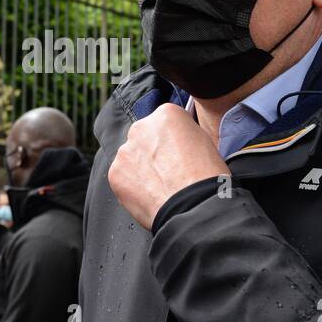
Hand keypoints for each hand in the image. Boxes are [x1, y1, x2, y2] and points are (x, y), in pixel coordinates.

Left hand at [108, 103, 228, 229]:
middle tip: (168, 172)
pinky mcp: (115, 174)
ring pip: (131, 158)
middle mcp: (142, 128)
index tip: (177, 153)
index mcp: (166, 114)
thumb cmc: (205, 177)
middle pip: (144, 137)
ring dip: (142, 169)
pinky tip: (150, 196)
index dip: (173, 141)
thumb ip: (184, 135)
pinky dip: (133, 187)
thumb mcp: (205, 142)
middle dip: (153, 152)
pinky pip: (123, 177)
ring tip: (160, 187)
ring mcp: (125, 151)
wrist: (193, 206)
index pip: (165, 122)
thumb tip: (178, 142)